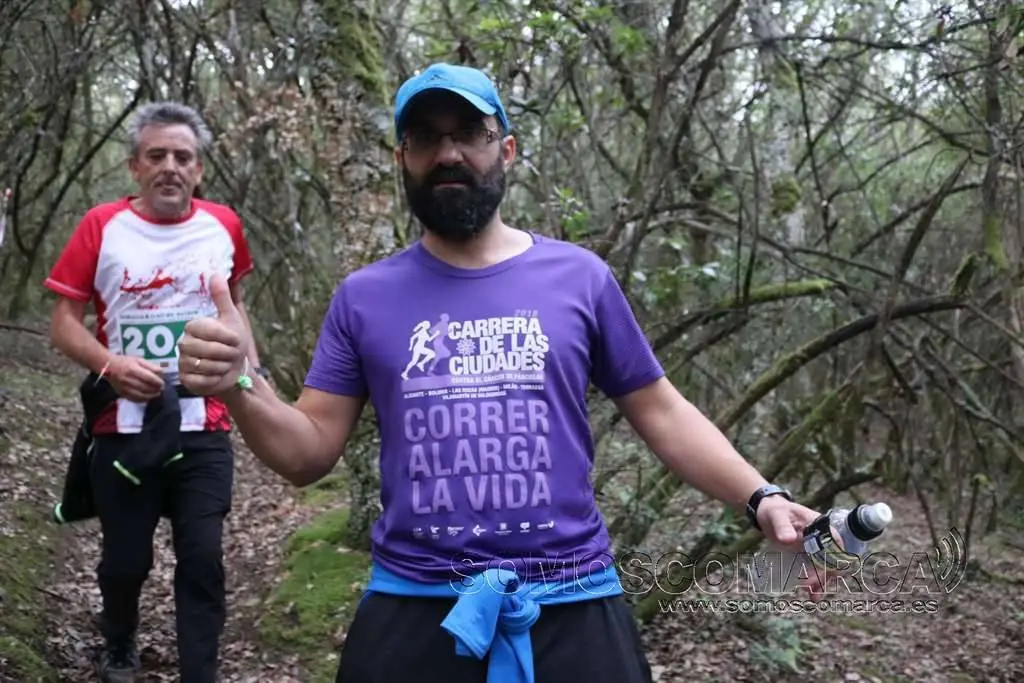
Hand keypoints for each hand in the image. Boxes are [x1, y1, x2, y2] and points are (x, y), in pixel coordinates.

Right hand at [105, 355, 164, 401]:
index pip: (149, 378)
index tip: (162, 383)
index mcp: (133, 370)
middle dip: (155, 389)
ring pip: (140, 395)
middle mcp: (128, 380)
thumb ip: (151, 366)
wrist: (108, 367)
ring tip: (157, 393)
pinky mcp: (121, 393)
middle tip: (161, 389)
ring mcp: (124, 388)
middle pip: (145, 388)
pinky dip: (143, 399)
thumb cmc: (125, 361)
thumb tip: (161, 374)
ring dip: (151, 396)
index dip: (157, 382)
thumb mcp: (139, 360)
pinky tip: (148, 397)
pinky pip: (134, 399)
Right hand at [177, 274, 247, 396]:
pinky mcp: (186, 380)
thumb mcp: (231, 318)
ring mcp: (182, 362)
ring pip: (204, 365)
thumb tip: (215, 274)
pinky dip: (214, 379)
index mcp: (193, 327)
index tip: (236, 340)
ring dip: (222, 367)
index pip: (206, 330)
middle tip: (232, 354)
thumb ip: (222, 298)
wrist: (236, 370)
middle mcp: (183, 343)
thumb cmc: (234, 343)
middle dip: (226, 353)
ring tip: (225, 364)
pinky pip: (200, 381)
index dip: (226, 337)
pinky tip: (218, 376)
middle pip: (205, 349)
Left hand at [757, 497, 824, 596]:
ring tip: (814, 597)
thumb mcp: (777, 516)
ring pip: (825, 567)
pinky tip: (809, 592)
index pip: (833, 544)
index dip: (827, 560)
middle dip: (824, 576)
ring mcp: (815, 547)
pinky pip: (814, 569)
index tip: (814, 573)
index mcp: (820, 525)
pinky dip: (813, 581)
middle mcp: (822, 538)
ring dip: (821, 582)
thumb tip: (789, 540)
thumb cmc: (774, 511)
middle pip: (831, 559)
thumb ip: (782, 526)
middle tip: (811, 588)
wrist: (767, 513)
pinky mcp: (807, 555)